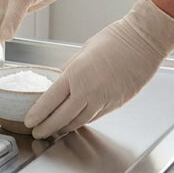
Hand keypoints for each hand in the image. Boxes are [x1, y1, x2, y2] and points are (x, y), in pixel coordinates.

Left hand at [24, 0, 173, 139]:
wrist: (144, 42)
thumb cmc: (114, 40)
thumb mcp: (83, 52)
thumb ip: (69, 70)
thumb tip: (58, 81)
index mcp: (76, 74)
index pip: (50, 101)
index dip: (38, 114)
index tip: (30, 121)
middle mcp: (89, 91)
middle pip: (63, 117)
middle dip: (48, 127)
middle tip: (38, 132)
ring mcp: (104, 100)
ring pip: (79, 121)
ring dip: (64, 128)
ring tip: (53, 130)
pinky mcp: (116, 104)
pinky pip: (94, 117)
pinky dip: (81, 121)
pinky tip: (74, 122)